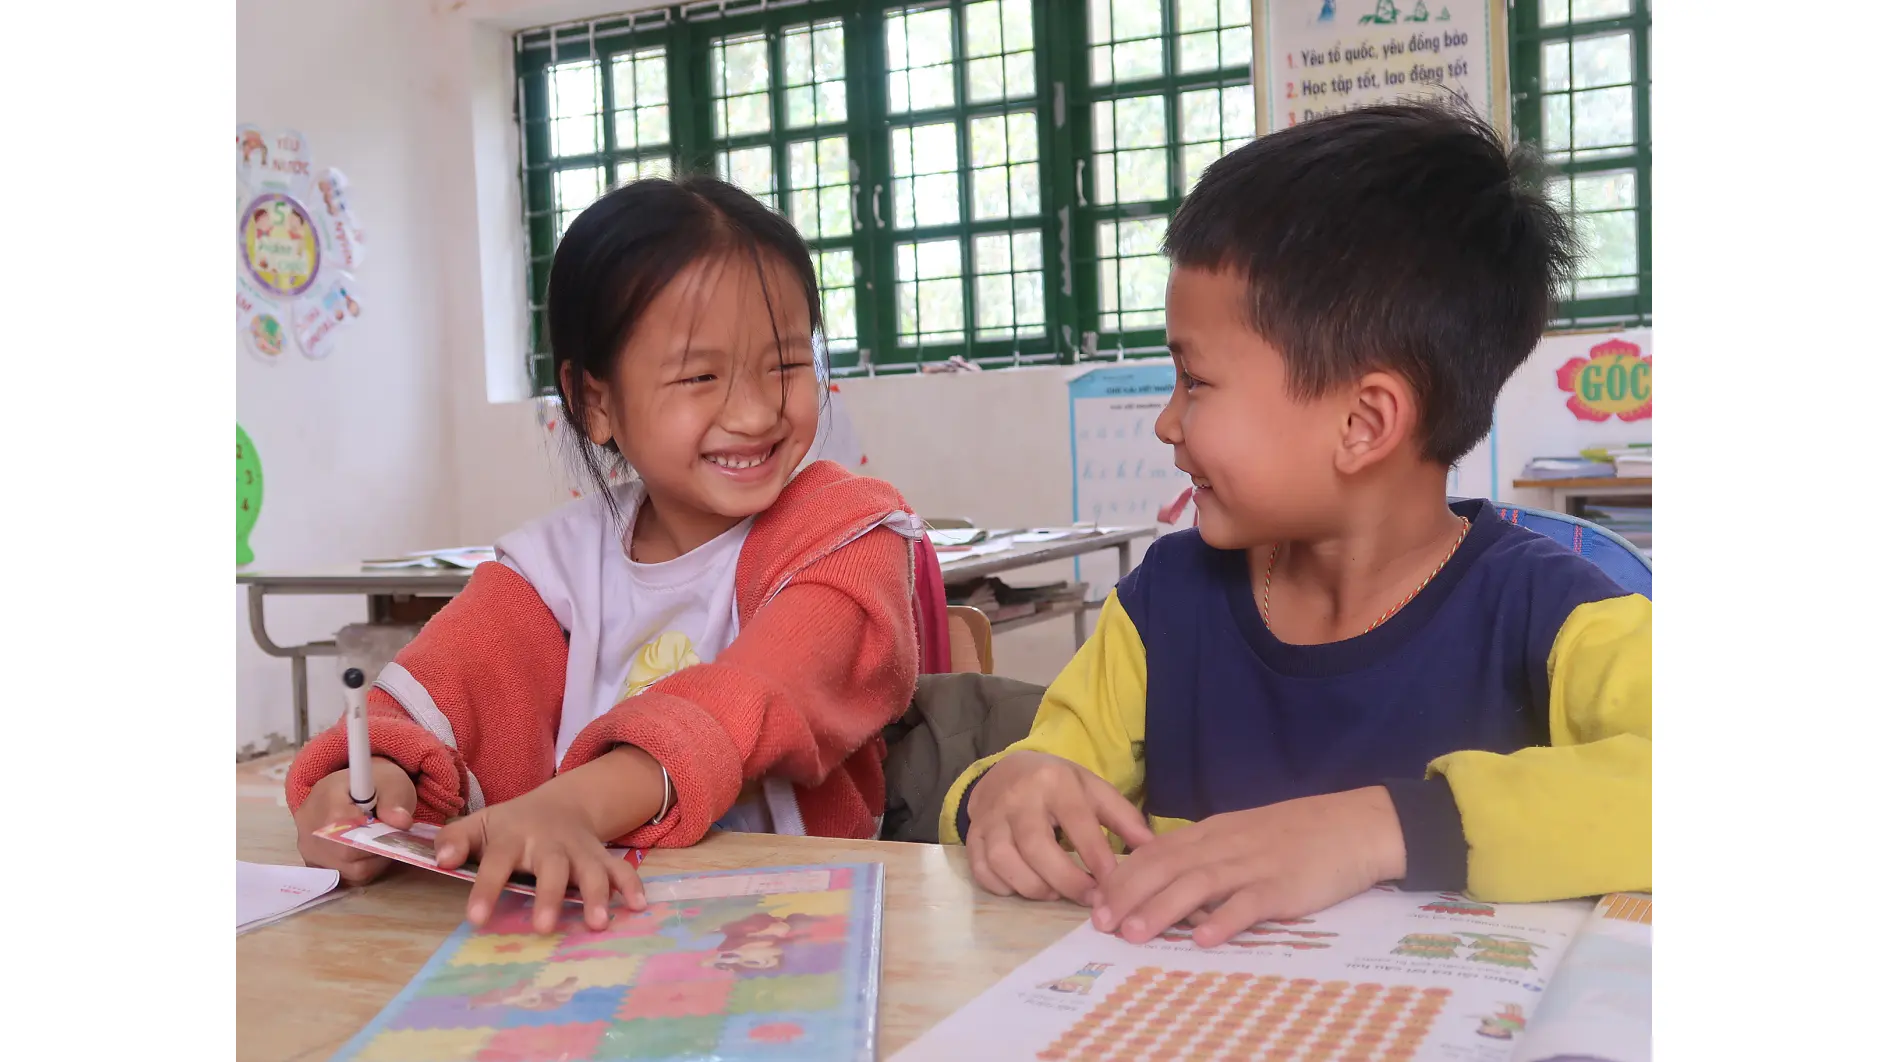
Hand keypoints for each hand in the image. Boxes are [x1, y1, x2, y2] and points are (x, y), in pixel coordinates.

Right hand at [294, 757, 419, 885]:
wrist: (349, 790)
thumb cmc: (373, 785)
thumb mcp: (391, 783)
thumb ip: (395, 802)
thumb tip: (402, 822)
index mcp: (327, 801)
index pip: (352, 833)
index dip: (378, 837)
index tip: (390, 828)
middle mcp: (310, 828)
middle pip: (348, 857)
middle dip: (376, 850)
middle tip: (386, 835)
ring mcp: (308, 848)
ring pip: (347, 872)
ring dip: (370, 861)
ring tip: (376, 840)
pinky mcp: (312, 862)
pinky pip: (342, 876)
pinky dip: (359, 868)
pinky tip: (365, 850)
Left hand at [435, 782, 646, 933]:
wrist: (560, 803)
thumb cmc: (511, 825)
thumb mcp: (480, 825)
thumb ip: (455, 839)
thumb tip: (442, 860)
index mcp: (514, 836)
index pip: (498, 861)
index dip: (487, 888)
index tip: (476, 919)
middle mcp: (550, 842)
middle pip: (552, 866)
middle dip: (550, 896)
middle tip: (544, 927)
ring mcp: (580, 849)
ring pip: (591, 869)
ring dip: (598, 895)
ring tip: (599, 923)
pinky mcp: (602, 856)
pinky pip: (621, 869)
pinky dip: (632, 885)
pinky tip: (638, 907)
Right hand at [965, 750, 1153, 903]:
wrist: (1008, 770)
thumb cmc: (1058, 785)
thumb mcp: (1093, 790)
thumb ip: (1123, 817)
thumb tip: (1152, 849)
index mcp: (1054, 782)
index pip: (1077, 822)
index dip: (1096, 856)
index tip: (1111, 884)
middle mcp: (1019, 798)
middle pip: (1036, 846)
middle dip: (1065, 879)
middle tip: (1088, 899)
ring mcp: (991, 817)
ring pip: (1004, 860)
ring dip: (1032, 886)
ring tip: (1055, 893)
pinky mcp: (973, 835)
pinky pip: (982, 869)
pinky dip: (1002, 887)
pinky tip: (1024, 888)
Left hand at [1091, 786, 1405, 946]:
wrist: (1354, 825)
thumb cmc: (1295, 834)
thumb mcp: (1241, 835)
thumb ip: (1204, 854)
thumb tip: (1163, 879)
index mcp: (1212, 832)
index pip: (1156, 851)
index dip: (1123, 875)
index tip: (1095, 899)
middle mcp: (1225, 845)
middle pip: (1166, 867)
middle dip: (1128, 894)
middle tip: (1100, 922)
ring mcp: (1254, 865)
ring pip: (1198, 884)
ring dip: (1162, 909)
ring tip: (1135, 933)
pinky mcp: (1283, 886)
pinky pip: (1249, 903)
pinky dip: (1225, 920)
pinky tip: (1204, 938)